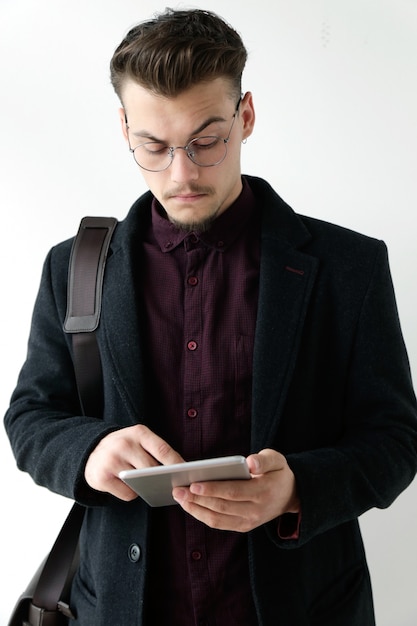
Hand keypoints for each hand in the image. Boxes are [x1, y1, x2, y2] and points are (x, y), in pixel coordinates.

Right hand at [84, 424, 183, 500]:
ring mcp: (112, 461)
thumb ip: (155, 450)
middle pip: (152, 469)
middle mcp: (124, 444)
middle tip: (171, 484)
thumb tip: (179, 470)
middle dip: (163, 478)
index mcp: (138, 432)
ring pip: (140, 483)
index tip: (187, 474)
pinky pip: (128, 494)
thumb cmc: (123, 447)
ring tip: (145, 482)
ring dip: (146, 486)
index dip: (177, 463)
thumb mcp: (138, 439)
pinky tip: (126, 485)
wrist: (90, 451)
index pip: (163, 449)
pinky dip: (131, 493)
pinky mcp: (102, 477)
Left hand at [172, 448, 299, 531]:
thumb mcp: (277, 460)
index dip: (212, 489)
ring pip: (217, 519)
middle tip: (178, 489)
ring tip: (179, 498)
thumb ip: (264, 460)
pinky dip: (202, 516)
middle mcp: (255, 510)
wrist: (290, 496)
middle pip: (221, 506)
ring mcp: (249, 522)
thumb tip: (250, 462)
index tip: (193, 483)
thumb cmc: (278, 473)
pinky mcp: (243, 527)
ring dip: (196, 509)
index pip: (233, 492)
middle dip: (197, 498)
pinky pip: (219, 524)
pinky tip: (190, 505)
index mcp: (263, 491)